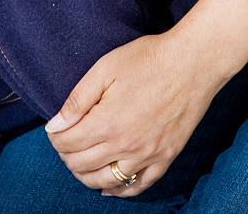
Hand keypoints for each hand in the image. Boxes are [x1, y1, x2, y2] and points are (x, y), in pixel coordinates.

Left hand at [45, 30, 221, 196]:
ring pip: (105, 181)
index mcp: (107, 123)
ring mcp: (147, 155)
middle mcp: (125, 146)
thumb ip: (77, 99)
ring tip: (82, 159)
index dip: (55, 136)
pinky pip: (138, 185)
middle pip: (81, 165)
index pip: (66, 144)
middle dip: (67, 154)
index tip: (57, 127)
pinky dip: (119, 189)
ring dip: (86, 174)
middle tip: (67, 139)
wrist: (193, 62)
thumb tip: (55, 126)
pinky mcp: (166, 157)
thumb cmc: (149, 59)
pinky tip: (110, 184)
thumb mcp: (106, 68)